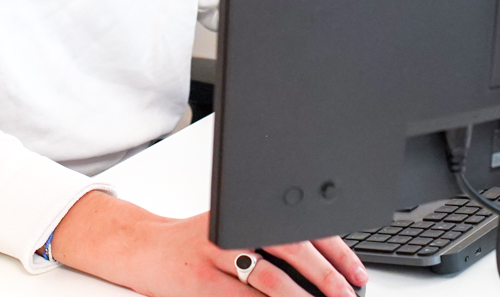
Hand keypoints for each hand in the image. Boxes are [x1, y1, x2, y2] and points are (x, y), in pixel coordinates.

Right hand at [49, 190, 367, 296]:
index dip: (336, 250)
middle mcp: (233, 227)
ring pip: (269, 277)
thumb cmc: (192, 244)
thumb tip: (322, 272)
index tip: (357, 273)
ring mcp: (214, 253)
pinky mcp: (197, 279)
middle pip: (291, 248)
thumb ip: (268, 243)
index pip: (301, 226)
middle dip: (327, 276)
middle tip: (348, 295)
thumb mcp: (232, 232)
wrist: (141, 246)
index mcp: (247, 212)